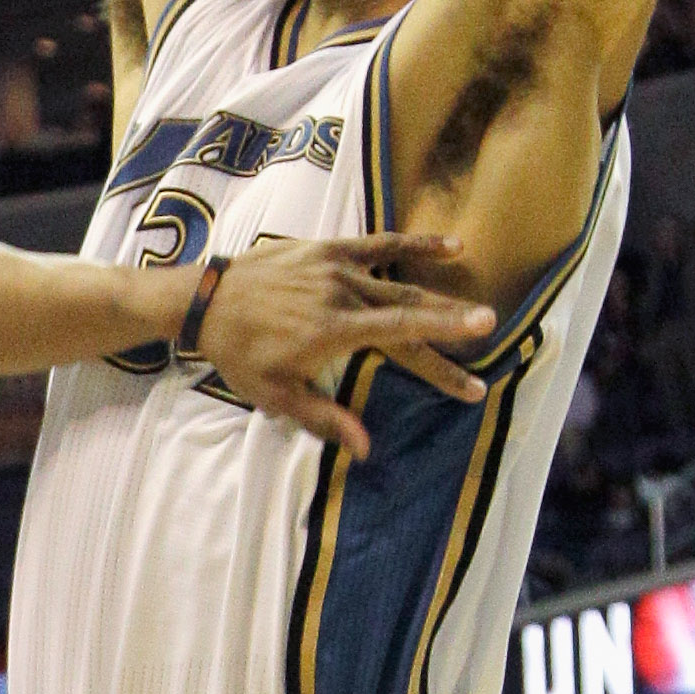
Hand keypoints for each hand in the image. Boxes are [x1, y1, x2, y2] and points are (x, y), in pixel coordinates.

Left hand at [194, 236, 494, 461]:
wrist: (204, 301)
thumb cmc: (239, 354)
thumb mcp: (276, 395)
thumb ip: (326, 418)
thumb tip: (367, 449)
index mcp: (334, 331)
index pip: (402, 335)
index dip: (443, 340)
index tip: (480, 344)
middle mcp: (342, 294)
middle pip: (410, 311)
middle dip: (451, 328)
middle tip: (490, 338)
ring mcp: (336, 267)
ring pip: (401, 282)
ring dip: (441, 296)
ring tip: (477, 307)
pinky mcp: (328, 248)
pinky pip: (380, 243)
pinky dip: (416, 244)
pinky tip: (451, 246)